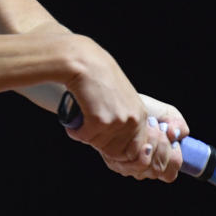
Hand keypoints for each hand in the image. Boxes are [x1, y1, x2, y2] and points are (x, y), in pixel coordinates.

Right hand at [60, 48, 185, 181]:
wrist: (85, 63)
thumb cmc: (98, 78)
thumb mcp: (121, 101)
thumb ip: (124, 122)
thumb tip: (117, 150)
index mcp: (140, 116)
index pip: (136, 152)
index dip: (118, 153)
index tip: (104, 143)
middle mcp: (132, 120)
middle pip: (117, 153)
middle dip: (100, 145)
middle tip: (90, 129)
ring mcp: (118, 122)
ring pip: (99, 146)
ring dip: (87, 136)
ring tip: (83, 119)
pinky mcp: (100, 120)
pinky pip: (85, 137)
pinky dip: (76, 131)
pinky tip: (76, 119)